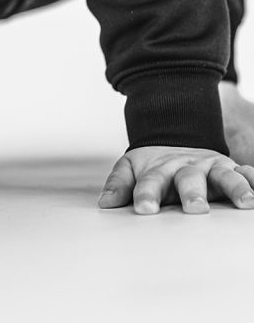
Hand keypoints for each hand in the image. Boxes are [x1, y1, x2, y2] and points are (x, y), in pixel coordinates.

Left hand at [98, 146, 253, 213]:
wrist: (174, 135)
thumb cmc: (153, 164)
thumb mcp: (132, 168)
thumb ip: (119, 184)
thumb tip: (105, 203)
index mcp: (160, 169)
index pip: (150, 182)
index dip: (146, 195)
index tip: (143, 209)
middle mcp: (187, 167)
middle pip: (188, 179)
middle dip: (192, 193)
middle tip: (195, 208)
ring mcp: (210, 167)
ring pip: (223, 175)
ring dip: (235, 187)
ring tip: (245, 202)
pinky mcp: (229, 168)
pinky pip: (246, 172)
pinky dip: (253, 179)